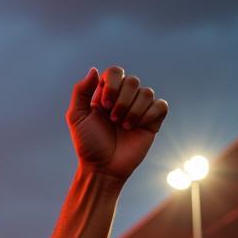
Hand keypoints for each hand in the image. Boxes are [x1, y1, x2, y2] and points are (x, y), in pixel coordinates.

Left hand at [66, 66, 167, 181]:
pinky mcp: (152, 121)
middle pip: (132, 81)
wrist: (102, 167)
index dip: (112, 84)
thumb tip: (94, 69)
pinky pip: (160, 105)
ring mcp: (139, 109)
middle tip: (113, 120)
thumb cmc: (88, 144)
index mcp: (106, 94)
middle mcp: (124, 99)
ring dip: (133, 110)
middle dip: (122, 101)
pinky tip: (137, 127)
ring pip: (147, 92)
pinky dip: (149, 114)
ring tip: (123, 126)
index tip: (104, 104)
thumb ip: (81, 92)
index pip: (115, 72)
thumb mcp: (76, 117)